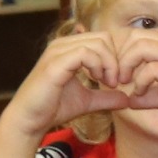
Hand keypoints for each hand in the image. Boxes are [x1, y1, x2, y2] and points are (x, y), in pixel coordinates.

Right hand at [0, 34, 134, 146]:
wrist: (29, 120)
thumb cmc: (53, 109)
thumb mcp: (87, 100)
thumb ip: (106, 97)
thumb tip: (127, 99)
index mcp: (68, 48)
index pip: (103, 39)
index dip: (115, 57)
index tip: (116, 80)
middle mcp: (62, 44)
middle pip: (103, 37)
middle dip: (116, 59)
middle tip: (115, 82)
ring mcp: (57, 52)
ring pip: (97, 43)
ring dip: (109, 64)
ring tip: (108, 83)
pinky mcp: (55, 63)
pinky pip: (85, 53)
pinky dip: (99, 66)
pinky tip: (99, 81)